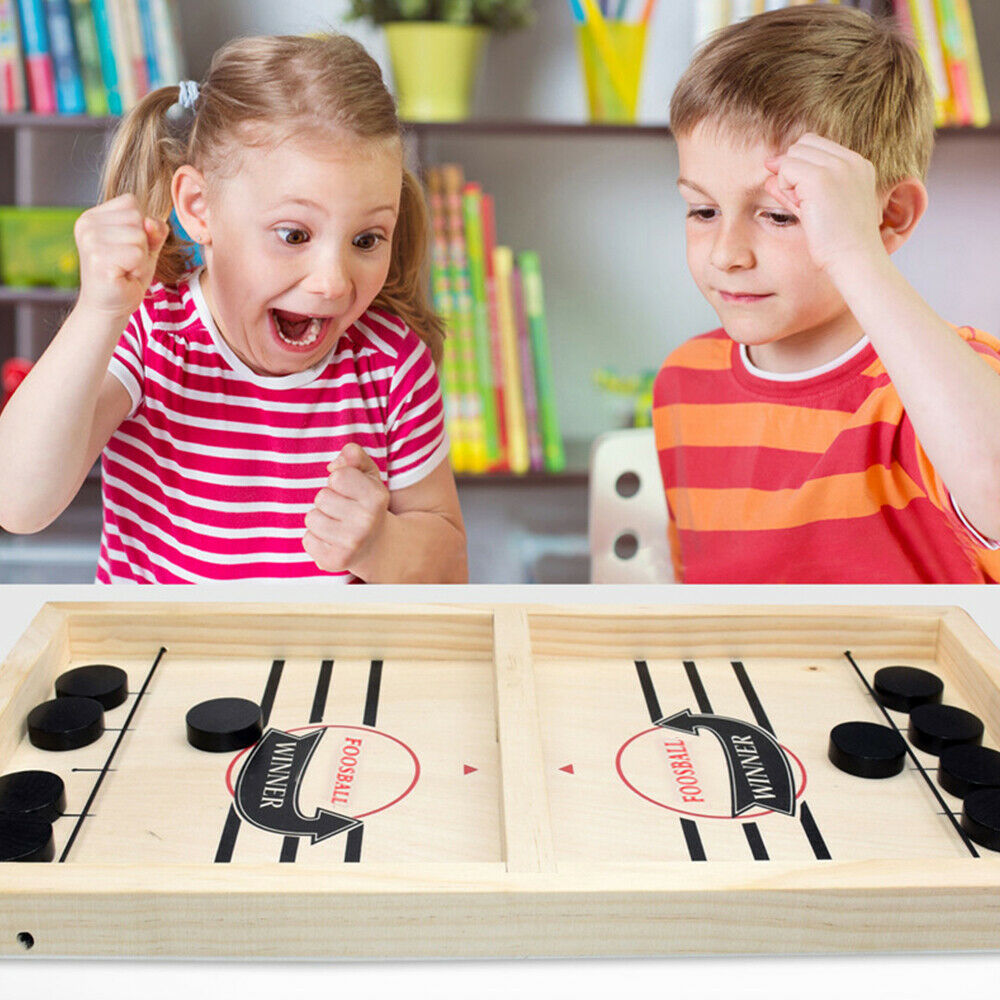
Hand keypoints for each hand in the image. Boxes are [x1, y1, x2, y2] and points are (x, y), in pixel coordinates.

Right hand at [74, 194, 169, 319]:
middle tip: (127, 263)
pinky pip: (138, 254)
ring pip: (140, 236)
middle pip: (138, 217)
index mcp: (92, 215)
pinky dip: (138, 269)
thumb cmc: (126, 276)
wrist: (109, 308)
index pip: (132, 203)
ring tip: (125, 269)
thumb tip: (150, 222)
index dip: (141, 229)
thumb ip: (154, 229)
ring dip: (141, 258)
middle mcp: (86, 224)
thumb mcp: (146, 246)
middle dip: (142, 244)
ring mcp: (90, 240)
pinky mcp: (98, 259)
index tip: (126, 249)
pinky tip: (123, 277)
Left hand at [303, 443, 389, 576]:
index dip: (340, 482)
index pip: (337, 476)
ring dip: (321, 520)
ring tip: (339, 526)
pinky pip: (307, 540)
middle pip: (321, 498)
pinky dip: (317, 540)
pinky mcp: (335, 562)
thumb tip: (333, 465)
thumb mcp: (368, 476)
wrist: (381, 547)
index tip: (352, 492)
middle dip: (329, 501)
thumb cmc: (368, 505)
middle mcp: (366, 521)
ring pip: (311, 519)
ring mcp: (351, 543)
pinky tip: (334, 541)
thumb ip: (354, 456)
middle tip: (345, 512)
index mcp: (376, 497)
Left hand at [764, 133, 885, 274]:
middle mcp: (851, 160)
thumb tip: (770, 174)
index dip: (801, 168)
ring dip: (788, 179)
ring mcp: (837, 167)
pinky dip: (784, 187)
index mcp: (858, 165)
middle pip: (803, 144)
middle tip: (800, 201)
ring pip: (793, 154)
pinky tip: (799, 206)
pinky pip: (785, 168)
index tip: (804, 196)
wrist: (855, 259)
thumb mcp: (819, 209)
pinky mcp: (820, 178)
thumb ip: (797, 189)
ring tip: (802, 205)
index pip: (817, 146)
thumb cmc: (839, 243)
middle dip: (793, 170)